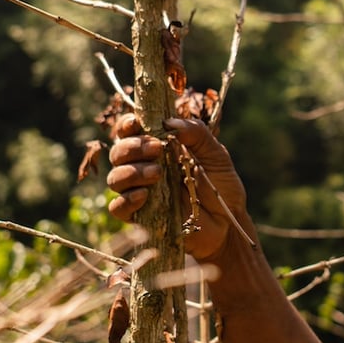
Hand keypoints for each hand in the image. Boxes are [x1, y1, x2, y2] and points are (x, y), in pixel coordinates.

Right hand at [106, 115, 252, 262]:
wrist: (228, 222)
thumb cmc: (221, 186)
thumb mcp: (216, 155)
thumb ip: (197, 134)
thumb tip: (169, 121)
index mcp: (157, 148)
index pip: (130, 132)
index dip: (127, 124)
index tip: (137, 122)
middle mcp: (143, 168)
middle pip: (118, 153)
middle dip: (132, 147)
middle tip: (156, 148)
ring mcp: (140, 192)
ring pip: (115, 179)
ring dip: (131, 172)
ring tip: (157, 174)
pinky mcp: (140, 217)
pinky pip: (118, 208)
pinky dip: (126, 200)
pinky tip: (145, 195)